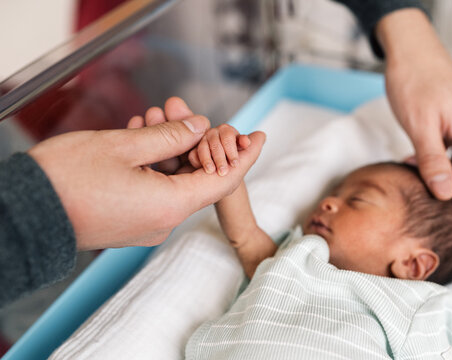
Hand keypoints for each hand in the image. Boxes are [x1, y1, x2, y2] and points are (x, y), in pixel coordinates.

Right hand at [29, 97, 265, 249]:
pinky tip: (140, 139)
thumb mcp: (124, 146)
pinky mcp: (133, 222)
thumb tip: (199, 128)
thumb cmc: (68, 181)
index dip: (244, 157)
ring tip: (150, 119)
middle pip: (196, 177)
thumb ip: (170, 137)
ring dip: (169, 150)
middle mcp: (164, 221)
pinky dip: (156, 166)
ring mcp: (148, 224)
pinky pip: (157, 190)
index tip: (258, 137)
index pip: (224, 181)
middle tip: (176, 111)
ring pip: (175, 181)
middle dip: (192, 141)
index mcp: (170, 206)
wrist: (27, 214)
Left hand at [377, 9, 451, 234]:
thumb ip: (432, 159)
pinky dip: (436, 164)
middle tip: (450, 226)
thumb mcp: (420, 124)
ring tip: (431, 204)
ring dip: (448, 184)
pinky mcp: (450, 119)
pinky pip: (449, 150)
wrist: (410, 47)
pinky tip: (414, 169)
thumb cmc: (414, 80)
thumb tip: (445, 193)